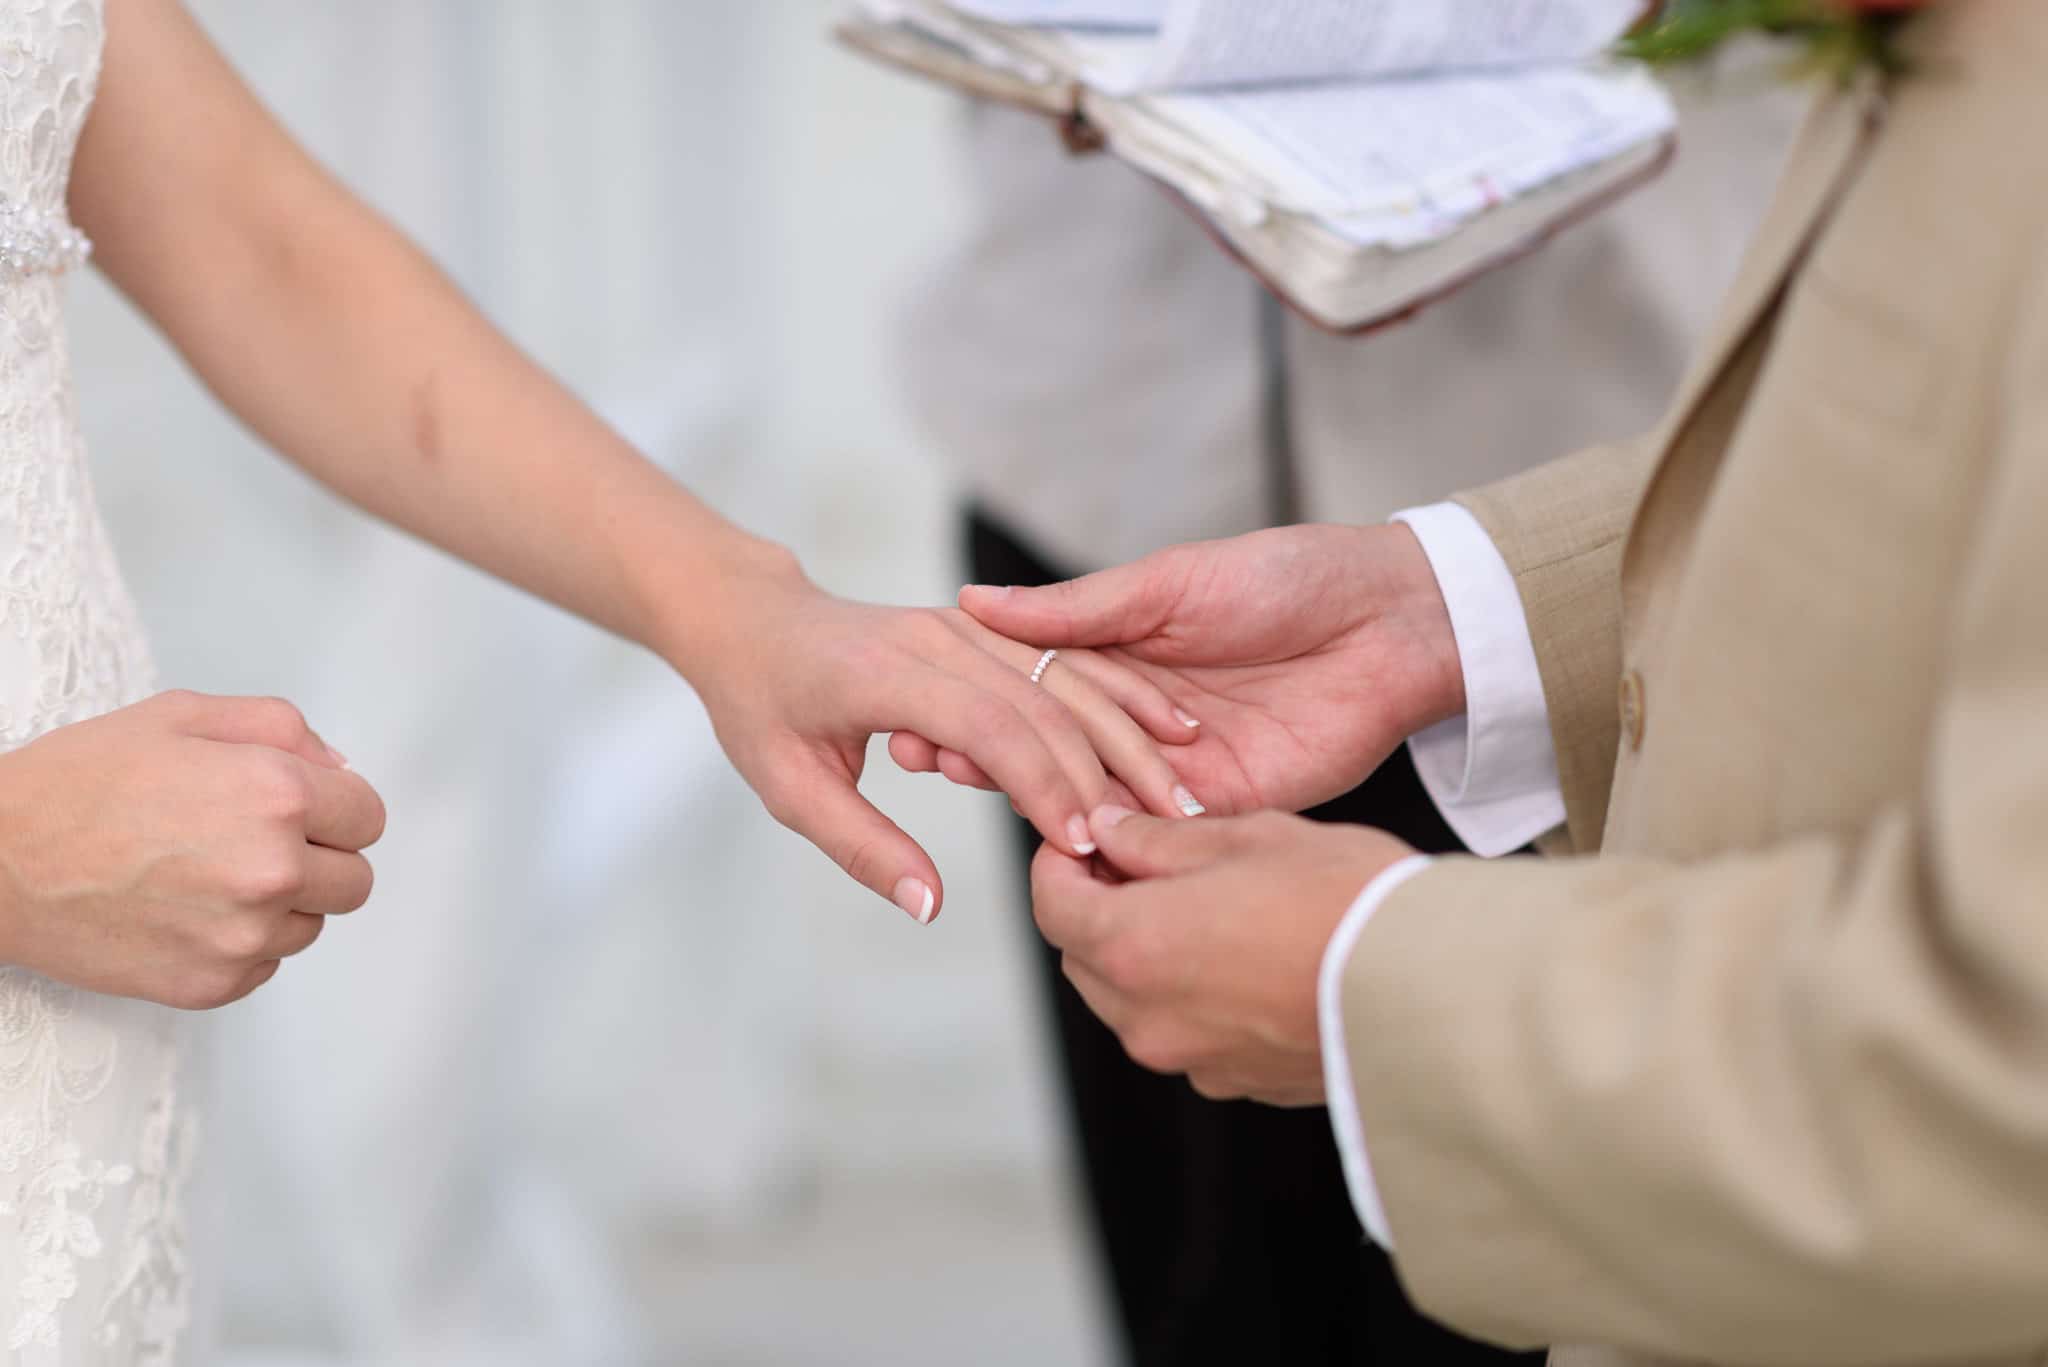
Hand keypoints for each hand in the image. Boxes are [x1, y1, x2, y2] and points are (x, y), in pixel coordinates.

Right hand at [0, 691, 385, 1010]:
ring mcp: (243, 936)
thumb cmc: (78, 784)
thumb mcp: (182, 716)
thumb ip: (280, 730)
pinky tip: (188, 911)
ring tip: (209, 873)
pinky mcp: (212, 984)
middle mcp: (272, 870)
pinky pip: (266, 965)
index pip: (369, 817)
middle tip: (256, 841)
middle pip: (356, 879)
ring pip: (313, 925)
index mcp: (277, 795)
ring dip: (282, 903)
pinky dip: (242, 942)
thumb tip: (339, 768)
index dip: (336, 808)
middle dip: (321, 857)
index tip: (302, 808)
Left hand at [677, 550, 1203, 924]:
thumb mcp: (790, 790)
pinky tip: (1173, 731)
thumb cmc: (763, 708)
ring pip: (1066, 675)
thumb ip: (864, 848)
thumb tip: (931, 907)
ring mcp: (967, 624)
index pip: (986, 724)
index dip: (1041, 785)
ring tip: (1182, 797)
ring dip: (1129, 736)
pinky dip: (1122, 695)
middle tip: (1159, 840)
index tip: (1081, 846)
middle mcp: (936, 635)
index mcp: (883, 673)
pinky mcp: (986, 626)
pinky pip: (1065, 657)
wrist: (756, 622)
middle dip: (1105, 773)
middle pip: (1041, 701)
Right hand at [917, 523, 1463, 816]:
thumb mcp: (1169, 582)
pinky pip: (1159, 829)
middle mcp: (1139, 718)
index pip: (1030, 689)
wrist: (1391, 621)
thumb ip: (1077, 609)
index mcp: (1121, 656)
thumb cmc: (1287, 577)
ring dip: (1037, 796)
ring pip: (1093, 793)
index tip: (916, 708)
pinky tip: (1061, 835)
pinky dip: (1114, 833)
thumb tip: (973, 603)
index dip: (975, 700)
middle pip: (1048, 748)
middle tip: (921, 754)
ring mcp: (1179, 767)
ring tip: (973, 789)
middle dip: (986, 753)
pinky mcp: (1225, 806)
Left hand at [1031, 805, 1414, 1104]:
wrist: (1435, 991)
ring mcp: (1192, 1060)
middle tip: (1145, 861)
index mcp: (1131, 948)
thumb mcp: (1246, 839)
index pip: (1050, 905)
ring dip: (1147, 955)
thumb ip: (1160, 840)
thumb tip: (1111, 832)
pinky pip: (1188, 1035)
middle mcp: (1146, 1019)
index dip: (1059, 862)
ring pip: (1133, 1001)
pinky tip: (1248, 956)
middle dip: (1100, 908)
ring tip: (1207, 906)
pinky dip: (1194, 996)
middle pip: (1084, 958)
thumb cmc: (1343, 901)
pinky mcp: (1239, 1085)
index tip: (1088, 835)